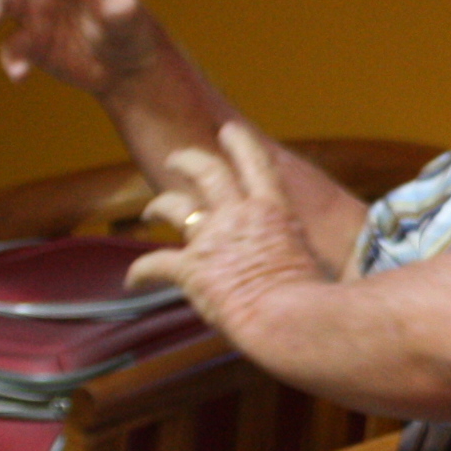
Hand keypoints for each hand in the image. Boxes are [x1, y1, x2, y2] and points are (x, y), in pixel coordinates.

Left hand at [128, 122, 331, 337]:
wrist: (290, 319)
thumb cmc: (314, 301)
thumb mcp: (315, 262)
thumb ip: (303, 254)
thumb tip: (318, 264)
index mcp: (274, 211)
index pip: (255, 163)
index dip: (239, 143)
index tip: (228, 131)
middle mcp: (240, 216)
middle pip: (207, 171)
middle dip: (188, 160)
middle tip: (177, 158)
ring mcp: (212, 239)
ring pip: (174, 206)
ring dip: (158, 205)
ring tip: (151, 211)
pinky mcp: (191, 268)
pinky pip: (155, 263)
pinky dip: (141, 272)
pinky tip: (133, 280)